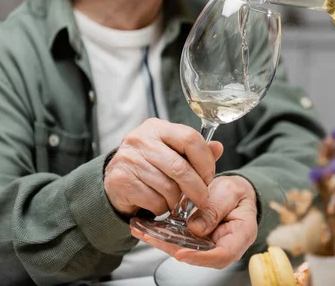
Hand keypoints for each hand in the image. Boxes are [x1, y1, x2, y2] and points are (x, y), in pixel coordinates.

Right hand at [103, 118, 223, 216]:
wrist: (116, 180)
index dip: (205, 161)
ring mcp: (128, 159)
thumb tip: (218, 147)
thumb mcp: (173, 152)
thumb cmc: (151, 165)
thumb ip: (196, 151)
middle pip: (180, 167)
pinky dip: (161, 207)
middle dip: (197, 188)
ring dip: (177, 200)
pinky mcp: (120, 180)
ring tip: (175, 200)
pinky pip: (153, 200)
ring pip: (167, 187)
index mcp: (158, 128)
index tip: (209, 177)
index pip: (190, 138)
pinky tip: (158, 203)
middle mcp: (141, 139)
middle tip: (202, 199)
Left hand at [131, 175, 257, 268]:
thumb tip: (196, 228)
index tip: (181, 253)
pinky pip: (181, 242)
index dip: (201, 257)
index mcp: (240, 236)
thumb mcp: (230, 192)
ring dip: (164, 243)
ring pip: (186, 250)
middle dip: (173, 249)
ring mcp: (208, 245)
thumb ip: (216, 208)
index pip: (223, 255)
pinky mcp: (196, 241)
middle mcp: (224, 246)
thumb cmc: (237, 193)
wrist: (234, 193)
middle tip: (153, 238)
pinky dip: (164, 236)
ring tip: (145, 233)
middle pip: (200, 256)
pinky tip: (148, 230)